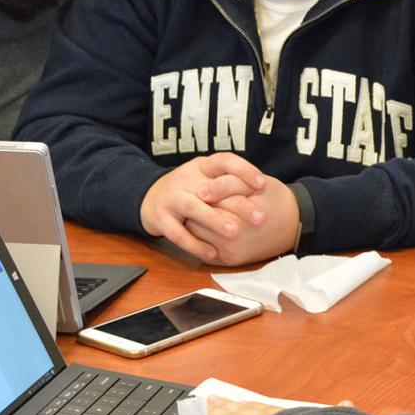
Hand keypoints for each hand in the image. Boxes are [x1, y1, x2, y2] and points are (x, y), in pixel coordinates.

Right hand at [139, 153, 266, 261]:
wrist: (149, 197)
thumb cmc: (189, 188)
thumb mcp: (206, 177)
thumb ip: (229, 182)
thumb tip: (266, 192)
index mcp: (201, 166)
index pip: (224, 161)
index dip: (244, 170)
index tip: (263, 184)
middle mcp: (185, 179)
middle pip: (212, 188)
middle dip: (237, 203)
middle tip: (260, 218)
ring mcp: (171, 198)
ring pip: (192, 207)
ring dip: (214, 220)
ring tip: (234, 232)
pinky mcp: (160, 218)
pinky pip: (177, 233)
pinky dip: (195, 244)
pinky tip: (212, 253)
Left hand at [184, 179, 301, 266]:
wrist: (295, 223)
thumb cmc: (276, 200)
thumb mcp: (254, 185)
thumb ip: (226, 184)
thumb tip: (201, 191)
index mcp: (238, 218)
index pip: (205, 205)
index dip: (201, 194)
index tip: (200, 188)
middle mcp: (232, 241)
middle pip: (196, 223)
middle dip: (195, 210)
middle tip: (196, 200)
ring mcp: (230, 253)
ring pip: (197, 237)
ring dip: (196, 224)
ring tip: (202, 212)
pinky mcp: (230, 261)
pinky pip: (205, 250)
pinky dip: (202, 238)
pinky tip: (209, 227)